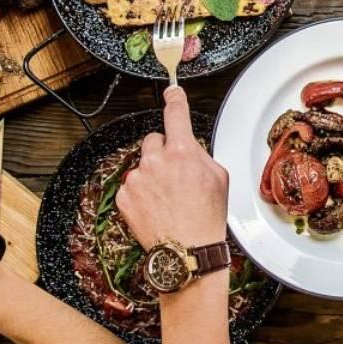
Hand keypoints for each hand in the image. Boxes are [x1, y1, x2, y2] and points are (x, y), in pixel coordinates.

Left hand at [116, 87, 228, 251]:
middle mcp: (155, 161)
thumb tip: (190, 148)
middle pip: (155, 140)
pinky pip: (132, 184)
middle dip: (164, 151)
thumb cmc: (206, 217)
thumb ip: (200, 155)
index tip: (172, 92)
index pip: (175, 113)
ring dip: (153, 173)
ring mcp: (137, 179)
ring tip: (168, 197)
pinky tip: (156, 206)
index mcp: (181, 152)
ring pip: (143, 163)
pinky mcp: (124, 196)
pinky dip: (142, 192)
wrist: (187, 251)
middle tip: (176, 174)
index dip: (175, 100)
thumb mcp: (218, 178)